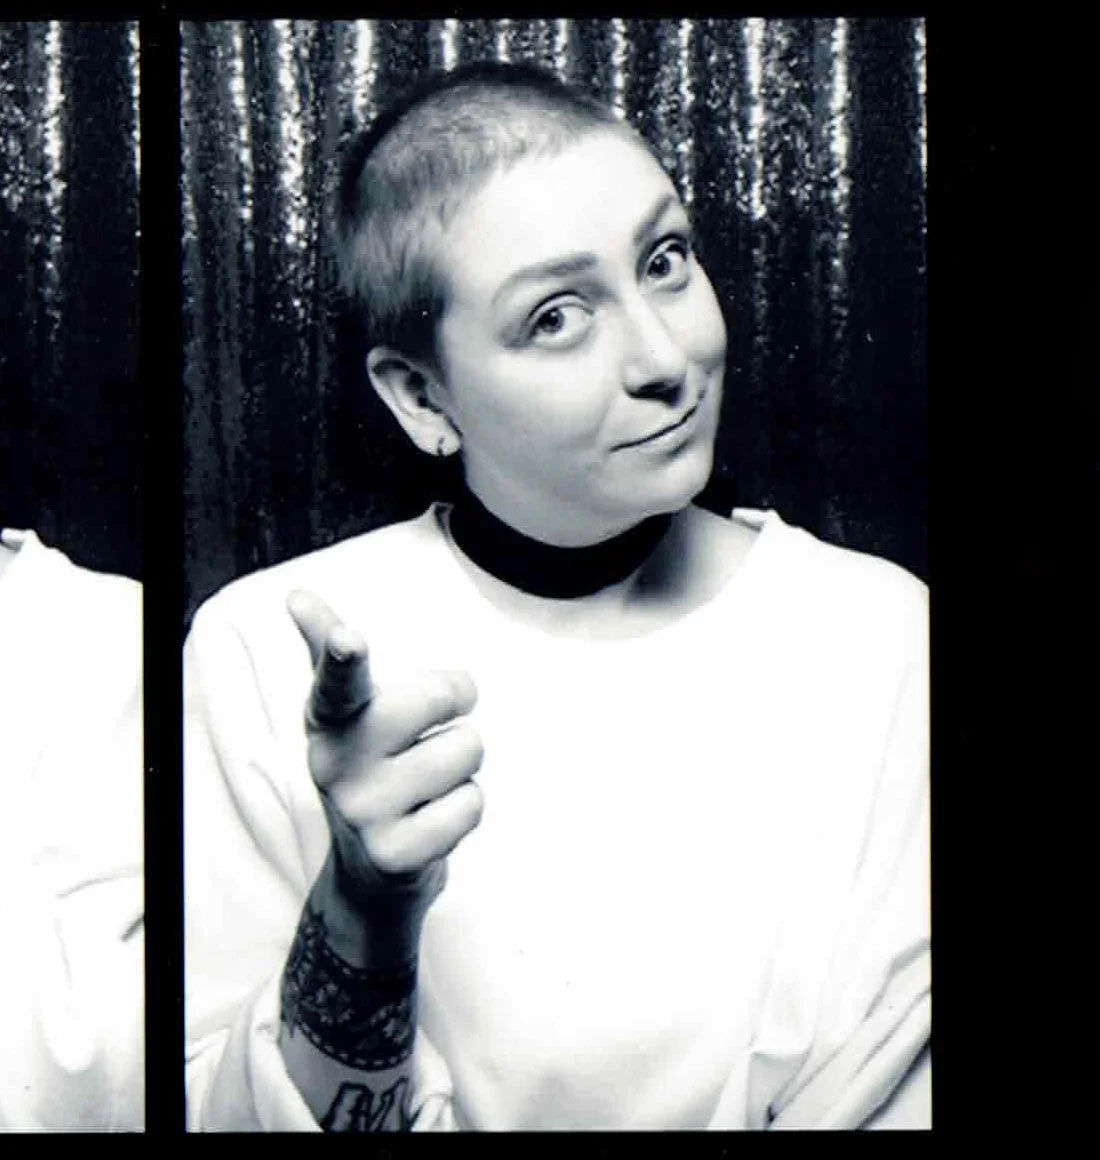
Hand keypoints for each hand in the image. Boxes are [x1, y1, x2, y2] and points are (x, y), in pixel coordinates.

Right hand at [287, 589, 483, 929]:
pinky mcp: (395, 854)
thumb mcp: (347, 714)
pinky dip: (465, 809)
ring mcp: (363, 811)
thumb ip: (332, 653)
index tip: (352, 637)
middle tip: (426, 736)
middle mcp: (336, 762)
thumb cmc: (371, 766)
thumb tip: (297, 596)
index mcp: (329, 718)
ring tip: (425, 784)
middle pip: (437, 696)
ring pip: (466, 750)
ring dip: (463, 765)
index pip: (336, 678)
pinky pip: (471, 804)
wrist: (368, 874)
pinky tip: (431, 820)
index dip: (344, 653)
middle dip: (454, 708)